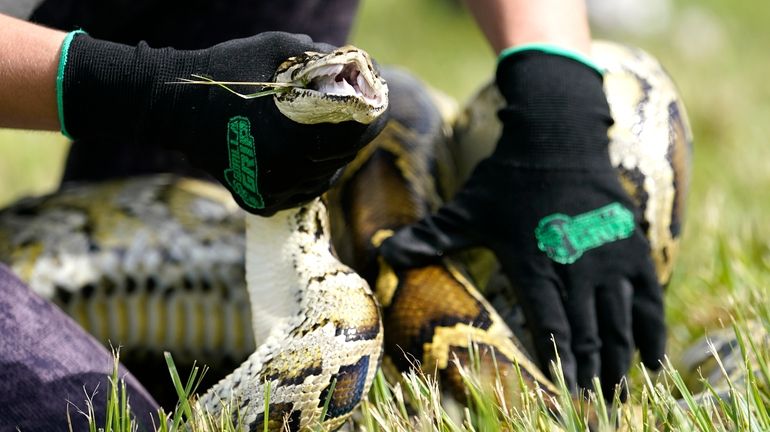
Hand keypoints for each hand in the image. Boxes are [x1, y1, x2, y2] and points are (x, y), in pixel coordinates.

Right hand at [59, 31, 384, 214]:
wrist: (173, 107)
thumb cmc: (224, 72)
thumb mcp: (275, 49)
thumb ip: (317, 56)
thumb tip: (350, 63)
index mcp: (298, 133)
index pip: (357, 134)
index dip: (373, 120)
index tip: (376, 108)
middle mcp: (289, 168)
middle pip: (343, 158)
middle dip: (353, 138)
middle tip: (356, 122)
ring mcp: (272, 188)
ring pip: (323, 179)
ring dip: (333, 160)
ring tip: (331, 140)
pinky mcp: (257, 198)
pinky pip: (297, 195)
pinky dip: (307, 180)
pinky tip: (308, 162)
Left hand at [379, 49, 663, 396]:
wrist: (558, 135)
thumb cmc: (508, 176)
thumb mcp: (466, 208)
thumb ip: (430, 236)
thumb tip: (384, 254)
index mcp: (534, 264)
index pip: (551, 325)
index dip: (560, 363)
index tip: (565, 396)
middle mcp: (576, 267)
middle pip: (588, 334)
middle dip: (591, 374)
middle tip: (594, 409)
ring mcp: (609, 258)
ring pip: (619, 323)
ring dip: (620, 362)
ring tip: (618, 394)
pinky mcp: (633, 247)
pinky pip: (649, 299)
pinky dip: (652, 332)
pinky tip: (653, 360)